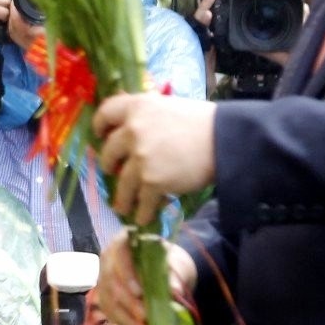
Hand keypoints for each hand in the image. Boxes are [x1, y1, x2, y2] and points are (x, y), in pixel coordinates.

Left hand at [96, 95, 218, 224]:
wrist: (225, 140)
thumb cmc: (203, 122)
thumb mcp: (168, 107)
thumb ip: (147, 116)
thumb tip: (132, 129)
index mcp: (137, 106)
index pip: (106, 113)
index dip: (100, 126)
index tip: (101, 135)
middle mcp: (133, 130)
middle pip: (109, 152)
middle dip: (109, 164)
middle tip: (113, 171)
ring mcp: (140, 157)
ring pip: (122, 183)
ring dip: (122, 197)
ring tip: (123, 205)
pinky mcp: (152, 181)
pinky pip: (140, 202)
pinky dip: (142, 212)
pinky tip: (143, 217)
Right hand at [98, 238, 193, 324]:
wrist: (165, 271)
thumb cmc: (169, 263)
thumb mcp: (175, 264)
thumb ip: (173, 274)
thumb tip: (174, 290)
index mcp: (124, 241)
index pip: (119, 253)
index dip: (126, 273)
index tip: (139, 292)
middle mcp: (109, 259)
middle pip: (111, 282)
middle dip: (129, 303)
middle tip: (146, 317)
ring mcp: (104, 279)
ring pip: (108, 300)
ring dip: (127, 318)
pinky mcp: (106, 297)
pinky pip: (111, 312)